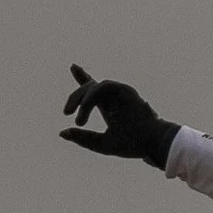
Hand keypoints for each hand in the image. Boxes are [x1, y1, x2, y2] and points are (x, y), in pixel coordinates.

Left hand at [60, 68, 176, 165]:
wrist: (150, 143)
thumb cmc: (131, 145)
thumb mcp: (101, 143)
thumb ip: (83, 138)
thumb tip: (62, 132)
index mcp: (109, 107)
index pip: (93, 90)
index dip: (82, 77)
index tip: (73, 67)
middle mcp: (113, 98)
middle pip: (88, 88)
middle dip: (75, 98)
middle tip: (66, 112)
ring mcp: (119, 93)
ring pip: (93, 87)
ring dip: (82, 100)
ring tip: (79, 119)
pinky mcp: (124, 90)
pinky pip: (102, 86)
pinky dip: (91, 97)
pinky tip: (85, 108)